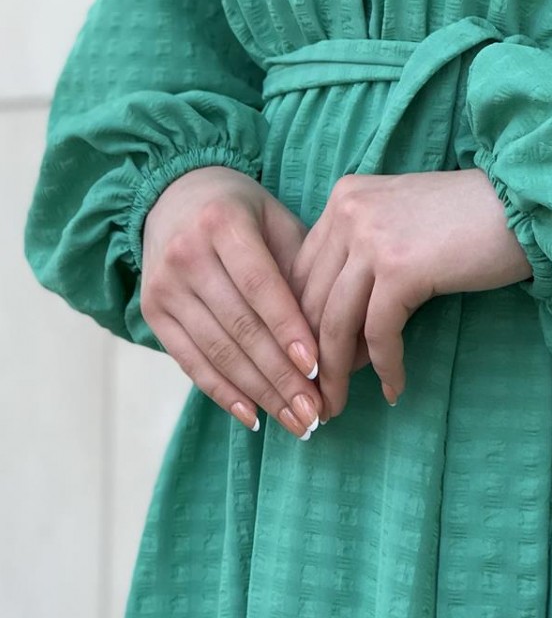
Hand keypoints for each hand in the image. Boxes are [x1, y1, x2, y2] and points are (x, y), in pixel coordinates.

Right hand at [139, 166, 325, 436]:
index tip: (318, 368)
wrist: (173, 196)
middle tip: (317, 412)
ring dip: (259, 393)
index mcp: (223, 223)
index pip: (260, 286)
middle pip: (239, 327)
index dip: (288, 329)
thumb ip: (300, 267)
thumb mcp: (275, 220)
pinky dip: (223, 393)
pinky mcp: (152, 313)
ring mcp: (164, 286)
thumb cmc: (243, 212)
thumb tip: (335, 330)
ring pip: (217, 351)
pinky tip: (254, 416)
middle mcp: (186, 255)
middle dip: (280, 376)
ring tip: (297, 422)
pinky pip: (190, 362)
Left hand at [288, 168, 534, 418]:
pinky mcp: (401, 269)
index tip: (305, 364)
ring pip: (335, 322)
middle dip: (310, 357)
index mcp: (343, 198)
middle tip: (316, 397)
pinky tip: (394, 389)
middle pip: (310, 300)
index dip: (298, 324)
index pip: (301, 272)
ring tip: (338, 406)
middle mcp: (348, 213)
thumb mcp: (399, 222)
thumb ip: (362, 258)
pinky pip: (379, 334)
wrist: (520, 205)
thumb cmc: (468, 218)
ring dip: (335, 373)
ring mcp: (372, 239)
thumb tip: (339, 336)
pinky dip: (385, 367)